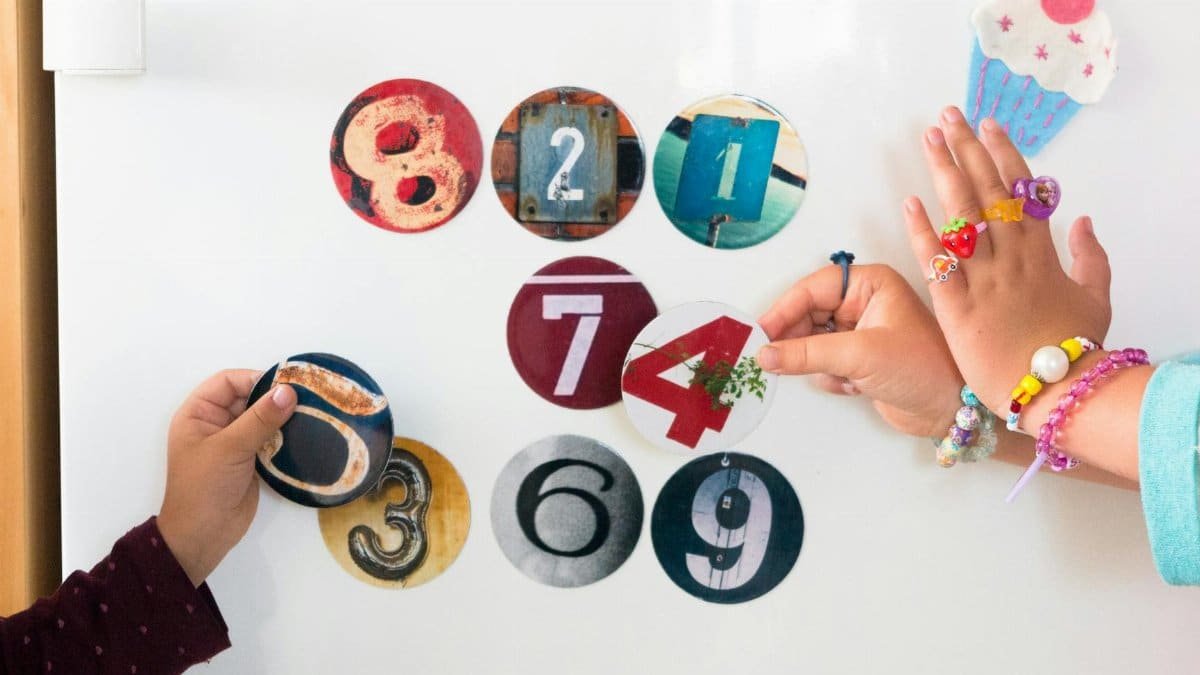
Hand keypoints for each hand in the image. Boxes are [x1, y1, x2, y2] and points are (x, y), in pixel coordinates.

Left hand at [157, 370, 295, 585]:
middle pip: (249, 398)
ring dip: (284, 418)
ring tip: (312, 414)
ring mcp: (235, 442)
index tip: (286, 386)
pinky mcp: (251, 460)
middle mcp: (216, 423)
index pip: (228, 382)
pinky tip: (306, 434)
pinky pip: (271, 439)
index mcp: (198, 414)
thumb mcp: (230, 448)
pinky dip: (287, 436)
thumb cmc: (204, 487)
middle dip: (275, 398)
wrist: (204, 536)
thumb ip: (260, 419)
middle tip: (307, 398)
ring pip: (263, 419)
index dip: (255, 379)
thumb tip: (289, 391)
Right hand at [756, 262, 962, 437]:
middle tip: (774, 358)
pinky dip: (830, 377)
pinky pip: (822, 362)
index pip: (813, 288)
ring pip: (812, 340)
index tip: (761, 331)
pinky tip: (853, 386)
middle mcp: (864, 302)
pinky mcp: (858, 359)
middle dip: (798, 339)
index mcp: (871, 284)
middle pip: (808, 313)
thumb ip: (807, 353)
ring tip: (836, 375)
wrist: (950, 411)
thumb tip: (764, 354)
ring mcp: (860, 331)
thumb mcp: (860, 356)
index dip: (785, 308)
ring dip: (817, 362)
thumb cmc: (921, 369)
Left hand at [903, 106, 1112, 427]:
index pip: (1021, 191)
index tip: (988, 125)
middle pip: (987, 191)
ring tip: (928, 140)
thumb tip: (1085, 221)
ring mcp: (985, 279)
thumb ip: (1092, 257)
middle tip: (947, 117)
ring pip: (963, 215)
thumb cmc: (1075, 349)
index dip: (1003, 154)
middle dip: (967, 149)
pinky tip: (909, 203)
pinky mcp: (958, 307)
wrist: (1058, 390)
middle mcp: (1013, 258)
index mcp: (1043, 254)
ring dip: (943, 173)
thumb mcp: (1096, 298)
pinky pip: (937, 262)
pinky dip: (923, 231)